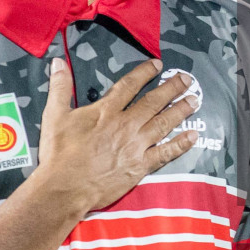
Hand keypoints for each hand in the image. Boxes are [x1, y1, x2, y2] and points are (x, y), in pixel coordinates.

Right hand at [35, 57, 199, 213]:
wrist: (65, 187)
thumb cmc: (58, 153)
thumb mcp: (54, 115)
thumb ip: (59, 87)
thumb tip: (57, 62)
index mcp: (106, 111)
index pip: (129, 86)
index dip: (145, 73)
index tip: (158, 65)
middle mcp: (125, 124)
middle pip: (153, 102)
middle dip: (172, 88)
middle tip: (187, 79)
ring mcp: (135, 145)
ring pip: (163, 123)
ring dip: (180, 111)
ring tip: (195, 100)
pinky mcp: (140, 166)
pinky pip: (165, 153)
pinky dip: (180, 144)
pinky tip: (193, 136)